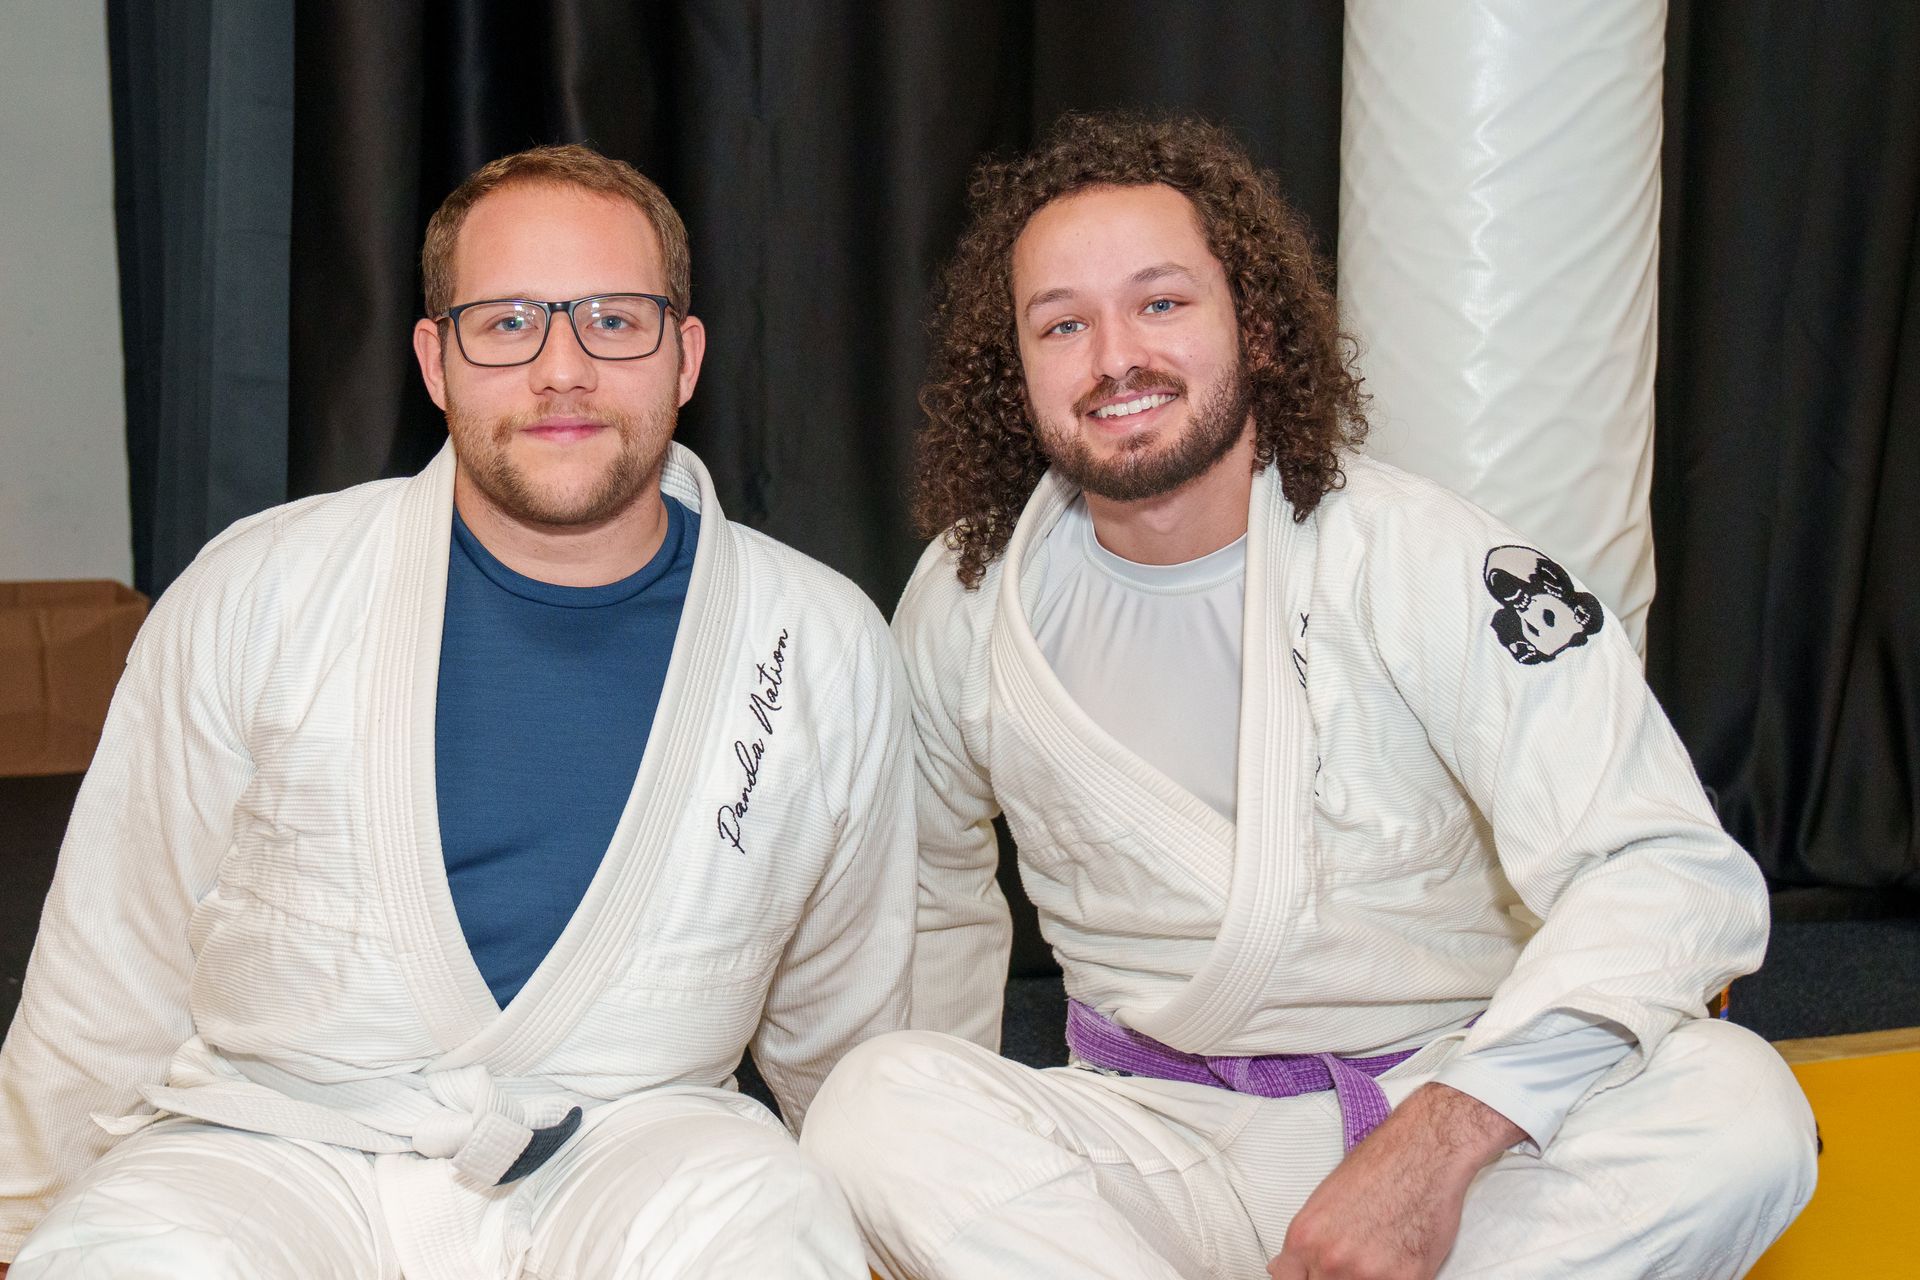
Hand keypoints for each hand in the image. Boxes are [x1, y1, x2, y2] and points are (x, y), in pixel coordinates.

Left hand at [1267, 1083, 1523, 1279]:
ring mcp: (1370, 1274)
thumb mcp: (1323, 1200)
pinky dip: (1397, 1277)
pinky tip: (1401, 1258)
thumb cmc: (1377, 1166)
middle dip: (1334, 1278)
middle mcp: (1331, 1260)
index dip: (1304, 1278)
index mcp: (1304, 1238)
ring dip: (1366, 1278)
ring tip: (1379, 1254)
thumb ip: (1306, 1243)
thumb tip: (1286, 1268)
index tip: (1315, 1274)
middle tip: (1353, 1259)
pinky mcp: (1409, 1279)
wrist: (1424, 1151)